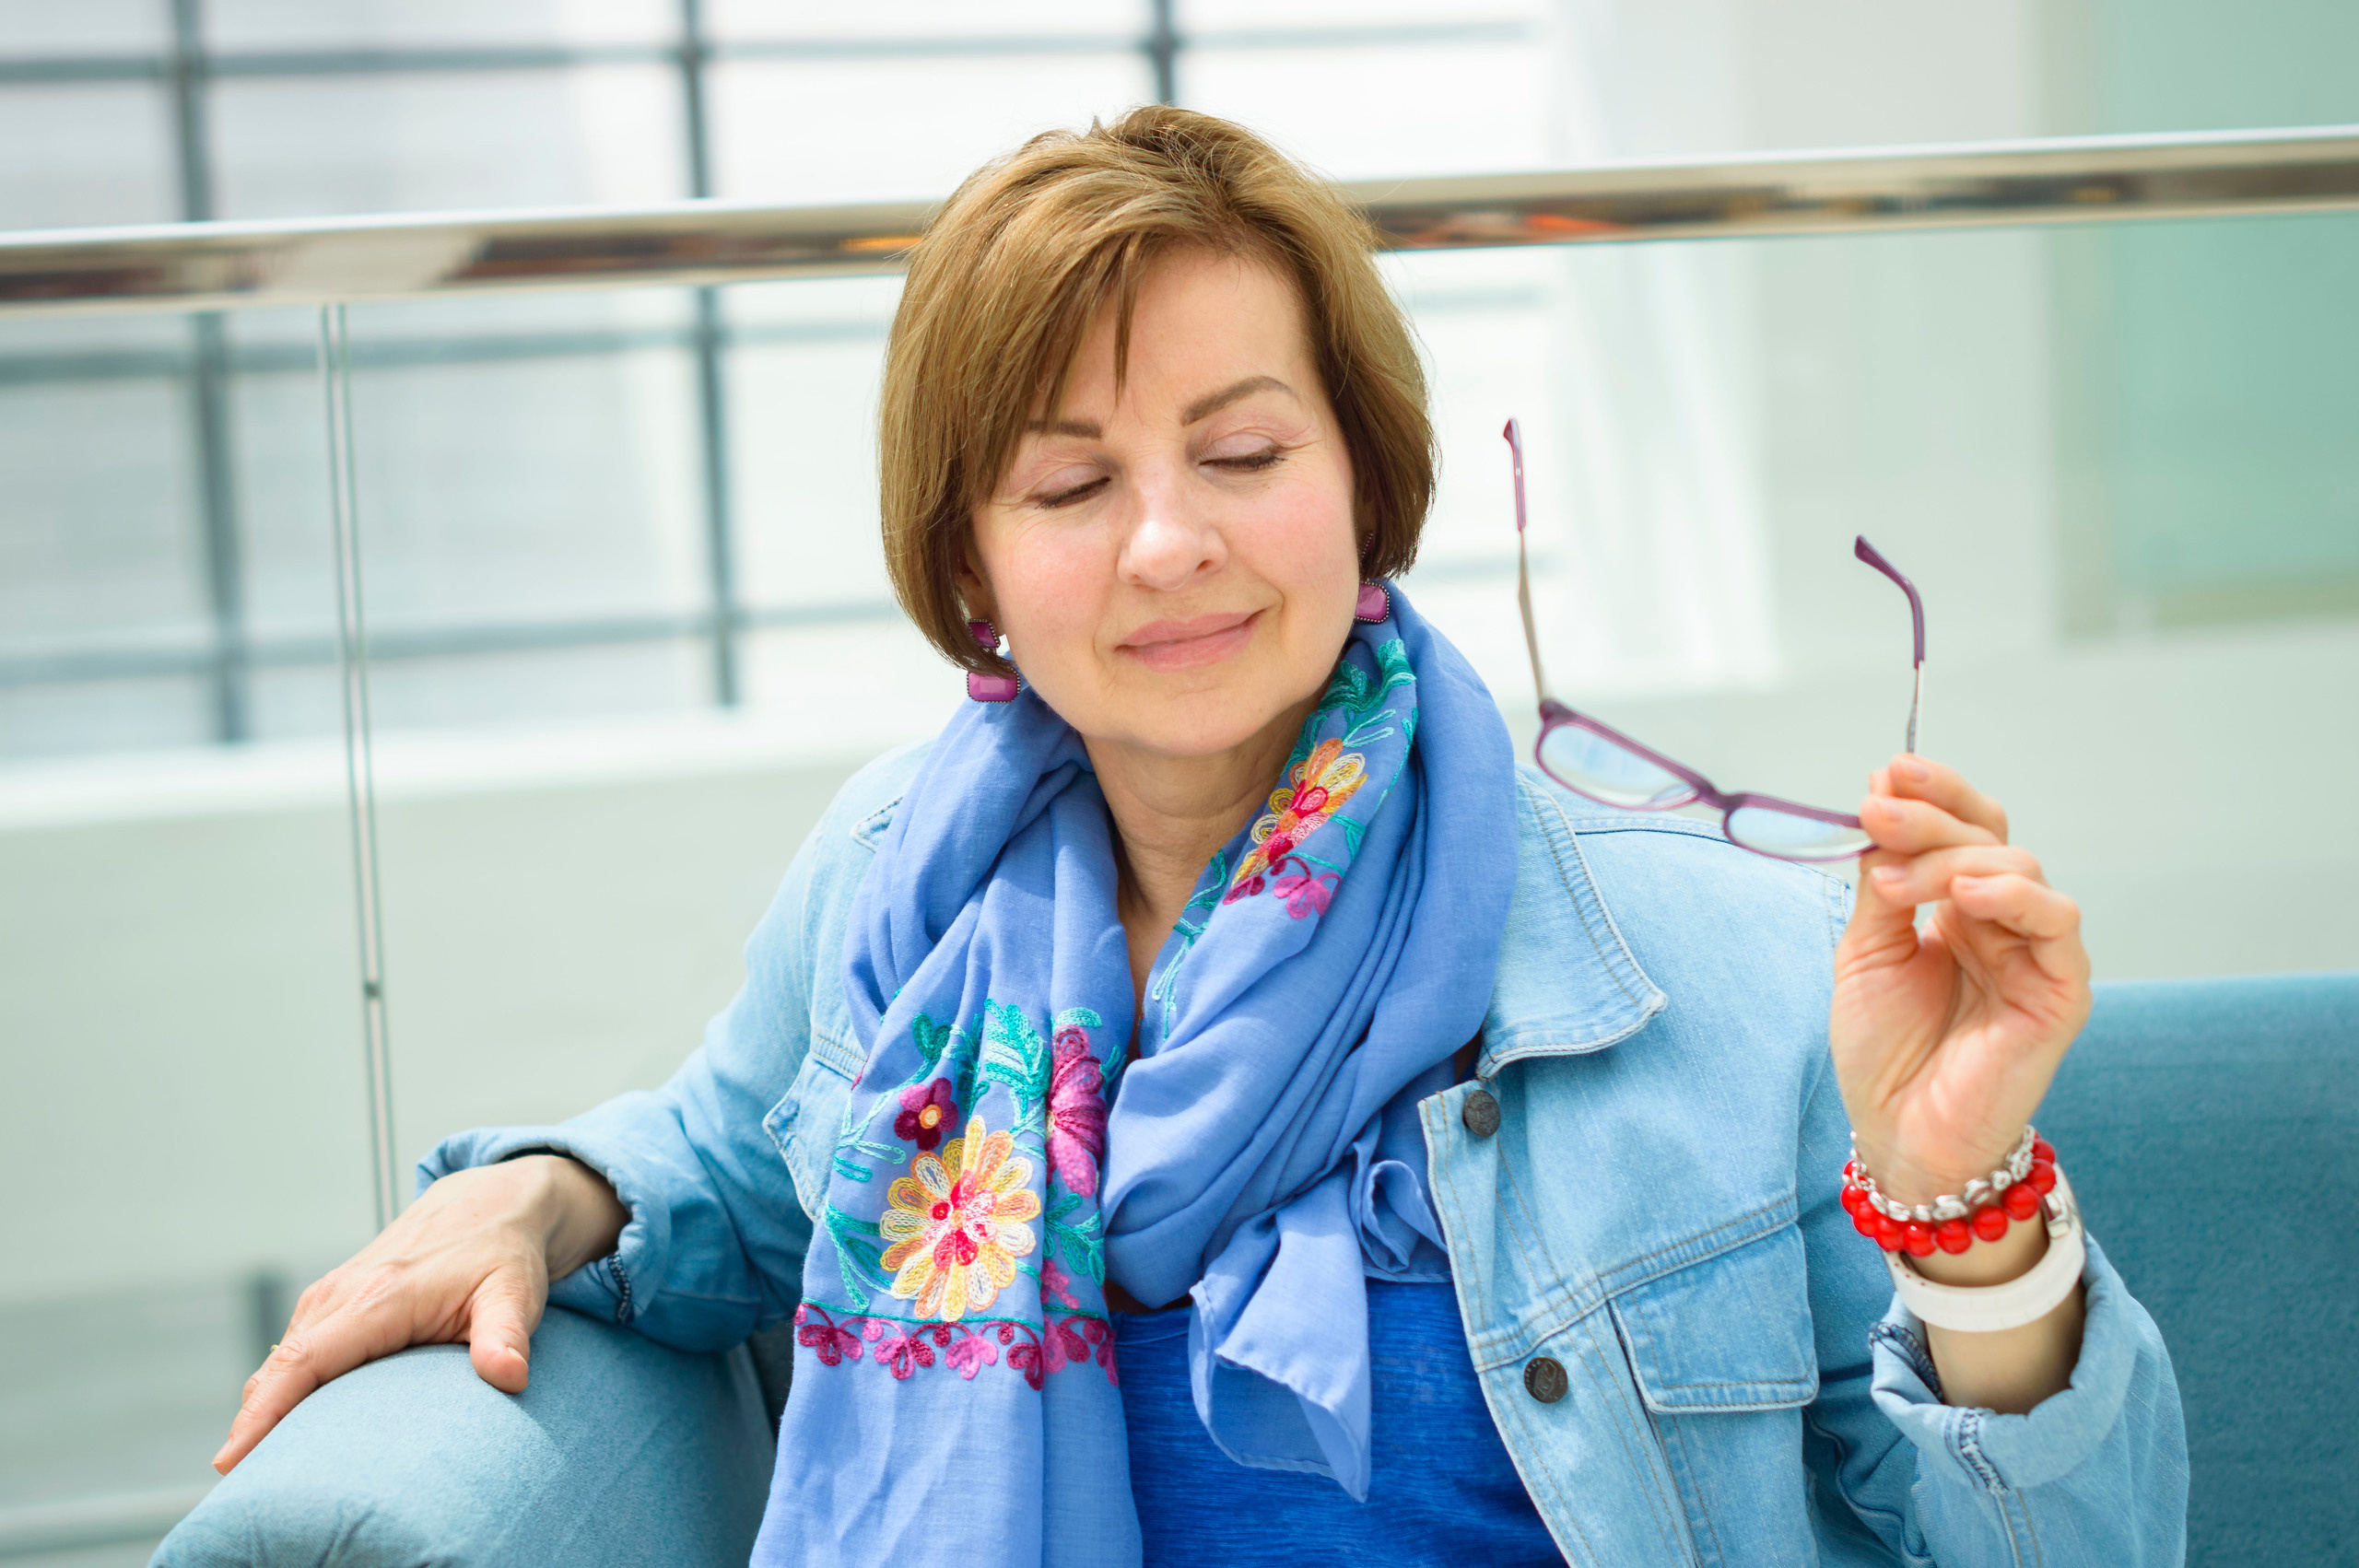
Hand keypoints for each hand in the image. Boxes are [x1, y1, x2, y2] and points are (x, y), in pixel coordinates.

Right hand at [211, 1154, 625, 1474]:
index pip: (304, 1361)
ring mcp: (332, 1293)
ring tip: (258, 1469)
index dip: (264, 1414)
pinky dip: (281, 1388)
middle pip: (279, 1369)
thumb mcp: (514, 1292)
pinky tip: (283, 1428)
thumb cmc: (503, 1254)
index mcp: (379, 1297)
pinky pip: (294, 1349)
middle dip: (252, 1427)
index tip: (232, 1460)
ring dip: (262, 1410)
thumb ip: (507, 1336)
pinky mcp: (333, 1299)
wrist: (488, 1203)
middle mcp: (343, 1293)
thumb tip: (509, 1376)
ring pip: (281, 1360)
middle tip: (244, 1487)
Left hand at [1830, 755, 2091, 1212]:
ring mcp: (2035, 952)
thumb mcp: (1867, 950)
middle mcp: (2004, 921)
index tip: (1889, 772)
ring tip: (1896, 882)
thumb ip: (1881, 880)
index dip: (1935, 794)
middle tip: (1878, 812)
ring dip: (1954, 860)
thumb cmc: (1885, 1052)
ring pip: (2019, 868)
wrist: (1900, 1135)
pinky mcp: (2061, 991)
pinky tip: (1970, 897)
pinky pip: (2057, 923)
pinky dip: (2017, 897)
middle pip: (1988, 838)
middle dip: (1929, 819)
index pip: (1964, 827)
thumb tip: (1881, 796)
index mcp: (1959, 906)